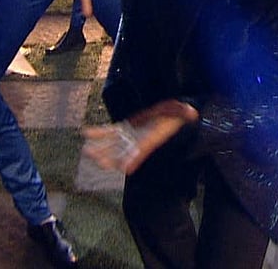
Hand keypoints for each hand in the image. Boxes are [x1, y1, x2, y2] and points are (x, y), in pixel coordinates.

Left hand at [82, 99, 198, 173]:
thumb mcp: (182, 110)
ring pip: (113, 145)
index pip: (142, 151)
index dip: (134, 159)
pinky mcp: (126, 127)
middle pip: (123, 152)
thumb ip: (184, 112)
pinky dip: (98, 132)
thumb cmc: (177, 113)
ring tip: (87, 151)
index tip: (124, 168)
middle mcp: (139, 140)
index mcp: (152, 138)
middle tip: (97, 160)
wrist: (170, 115)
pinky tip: (86, 132)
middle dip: (110, 157)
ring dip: (100, 148)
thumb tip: (192, 112)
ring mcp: (131, 135)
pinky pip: (110, 132)